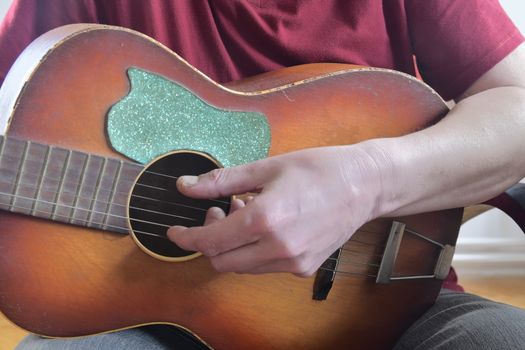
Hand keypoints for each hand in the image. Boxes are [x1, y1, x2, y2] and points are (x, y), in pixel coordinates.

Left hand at [167, 145, 383, 275]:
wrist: (364, 185)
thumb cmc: (318, 169)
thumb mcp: (265, 168)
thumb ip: (221, 181)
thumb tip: (186, 186)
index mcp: (265, 219)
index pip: (210, 240)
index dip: (186, 238)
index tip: (174, 232)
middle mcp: (277, 248)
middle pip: (221, 261)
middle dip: (210, 240)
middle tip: (218, 211)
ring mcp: (293, 262)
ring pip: (242, 267)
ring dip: (233, 246)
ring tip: (246, 213)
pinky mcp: (304, 268)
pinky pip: (264, 267)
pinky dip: (254, 251)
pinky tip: (266, 227)